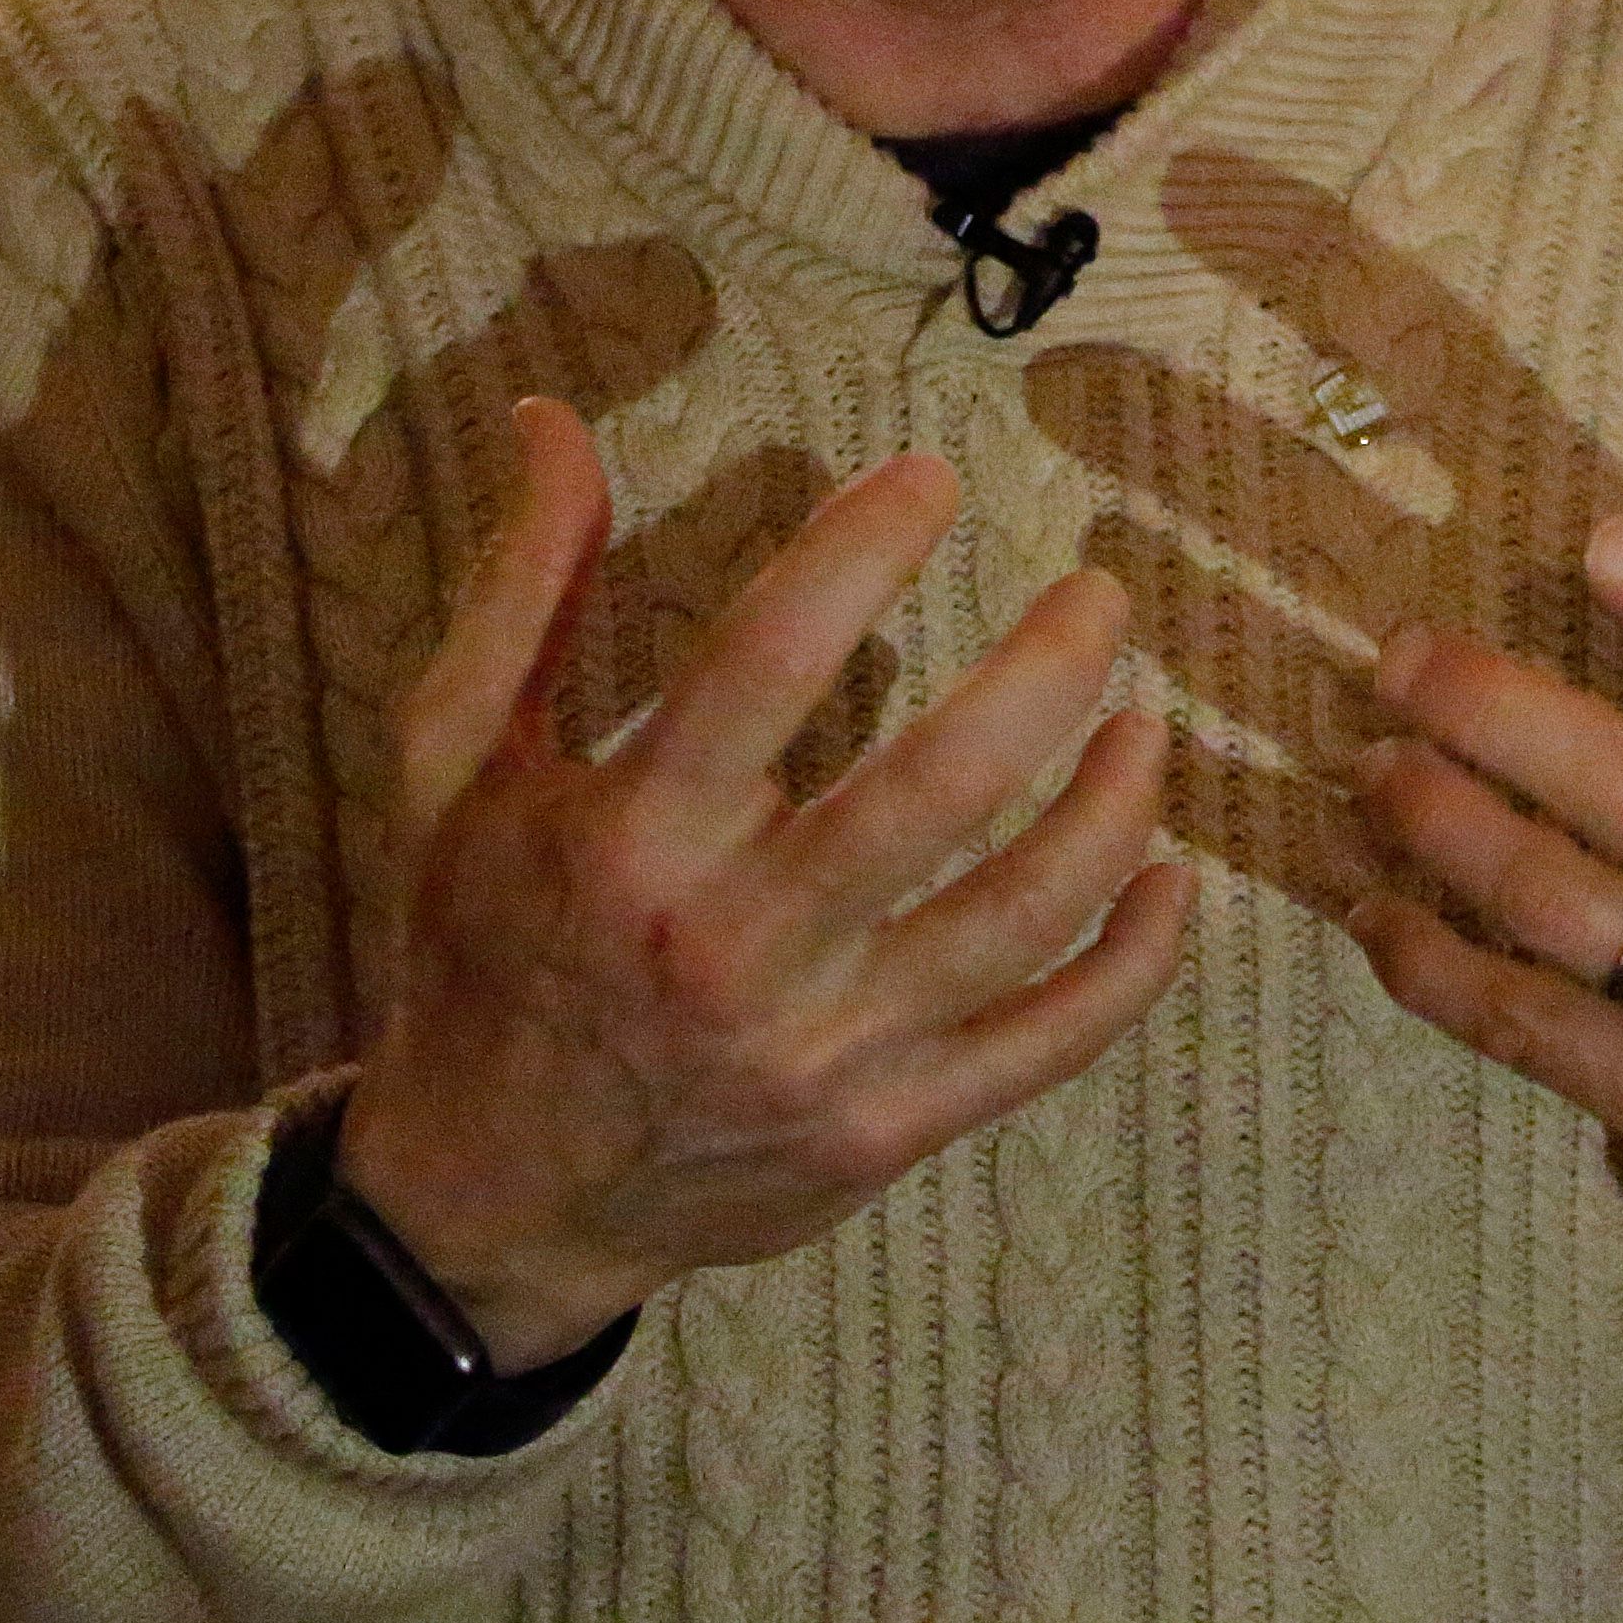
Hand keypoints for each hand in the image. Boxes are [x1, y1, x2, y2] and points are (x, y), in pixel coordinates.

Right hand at [336, 399, 1195, 1369]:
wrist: (485, 1205)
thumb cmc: (480, 955)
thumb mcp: (455, 767)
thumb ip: (522, 590)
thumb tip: (550, 417)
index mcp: (629, 836)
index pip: (770, 657)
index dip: (863, 546)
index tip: (931, 477)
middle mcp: (734, 944)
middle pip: (941, 785)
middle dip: (1050, 668)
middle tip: (1099, 595)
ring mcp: (821, 1050)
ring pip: (1020, 912)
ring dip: (1114, 802)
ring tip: (1148, 719)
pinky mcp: (883, 1132)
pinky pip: (1047, 1042)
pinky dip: (1133, 960)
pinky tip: (1168, 875)